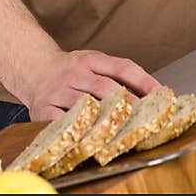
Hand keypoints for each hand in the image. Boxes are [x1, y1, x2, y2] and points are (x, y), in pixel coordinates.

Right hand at [20, 49, 160, 120]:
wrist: (33, 68)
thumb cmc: (70, 71)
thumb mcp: (92, 63)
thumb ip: (115, 75)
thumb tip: (149, 95)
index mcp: (91, 59)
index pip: (122, 66)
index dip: (143, 80)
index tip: (162, 93)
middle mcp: (75, 72)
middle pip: (105, 87)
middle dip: (127, 103)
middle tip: (146, 118)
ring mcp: (58, 90)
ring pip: (86, 105)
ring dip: (106, 119)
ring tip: (125, 130)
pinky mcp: (43, 109)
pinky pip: (63, 122)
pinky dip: (78, 130)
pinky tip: (92, 137)